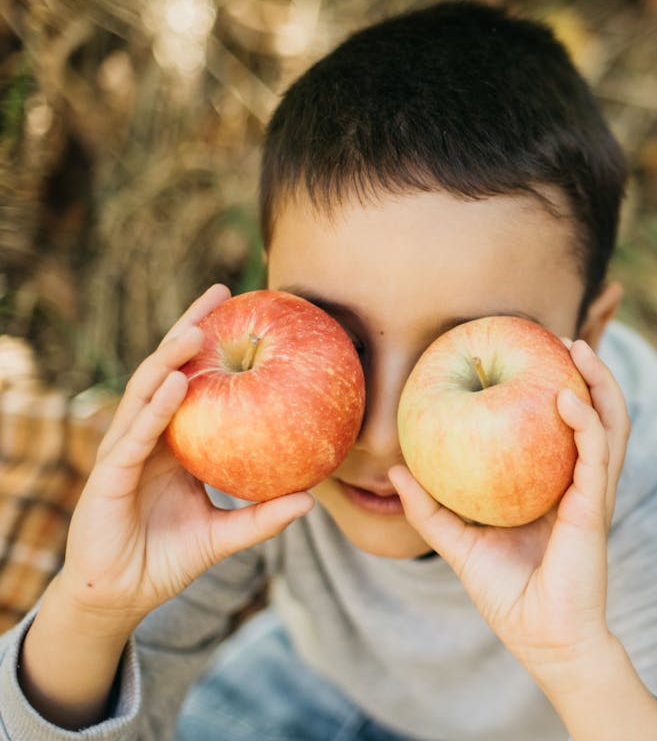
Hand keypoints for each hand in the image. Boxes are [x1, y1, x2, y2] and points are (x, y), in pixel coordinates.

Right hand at [55, 284, 314, 634]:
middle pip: (167, 372)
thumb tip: (313, 499)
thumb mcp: (226, 536)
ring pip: (146, 394)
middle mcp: (146, 439)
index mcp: (172, 444)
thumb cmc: (166, 560)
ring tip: (198, 329)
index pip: (192, 381)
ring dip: (170, 359)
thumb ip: (262, 517)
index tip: (244, 310)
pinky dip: (156, 408)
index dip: (212, 346)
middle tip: (221, 293)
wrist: (119, 598)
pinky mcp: (107, 477)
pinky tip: (176, 385)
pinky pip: (136, 437)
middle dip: (189, 330)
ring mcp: (124, 454)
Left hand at [391, 339, 630, 675]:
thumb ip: (430, 509)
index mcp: (559, 487)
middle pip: (599, 414)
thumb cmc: (508, 596)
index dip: (562, 388)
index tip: (534, 353)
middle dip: (590, 373)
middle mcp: (582, 483)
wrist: (543, 638)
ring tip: (576, 350)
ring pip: (610, 424)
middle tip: (562, 338)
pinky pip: (595, 455)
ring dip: (599, 383)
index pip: (569, 428)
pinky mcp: (593, 508)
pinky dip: (586, 422)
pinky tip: (565, 399)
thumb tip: (395, 471)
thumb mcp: (459, 545)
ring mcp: (592, 493)